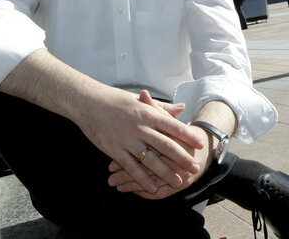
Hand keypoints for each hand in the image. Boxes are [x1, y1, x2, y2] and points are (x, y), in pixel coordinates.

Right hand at [75, 86, 204, 194]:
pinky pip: (131, 167)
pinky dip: (142, 179)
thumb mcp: (141, 101)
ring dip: (165, 172)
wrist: (88, 102)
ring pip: (150, 160)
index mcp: (147, 113)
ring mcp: (127, 139)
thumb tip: (182, 108)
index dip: (187, 136)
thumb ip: (162, 108)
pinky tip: (152, 187)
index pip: (172, 126)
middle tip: (194, 167)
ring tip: (178, 182)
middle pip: (165, 145)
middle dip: (182, 158)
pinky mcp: (114, 150)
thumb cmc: (116, 100)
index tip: (200, 144)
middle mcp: (139, 127)